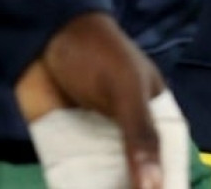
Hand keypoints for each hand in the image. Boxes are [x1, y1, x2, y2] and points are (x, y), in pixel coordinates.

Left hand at [18, 12, 167, 188]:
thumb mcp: (124, 88)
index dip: (166, 184)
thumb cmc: (95, 51)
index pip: (169, 163)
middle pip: (139, 178)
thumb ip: (140, 135)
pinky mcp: (68, 152)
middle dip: (134, 188)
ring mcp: (98, 147)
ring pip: (108, 183)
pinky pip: (76, 180)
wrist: (41, 36)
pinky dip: (78, 187)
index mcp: (154, 118)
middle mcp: (129, 137)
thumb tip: (154, 187)